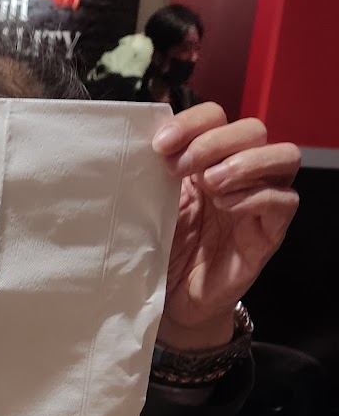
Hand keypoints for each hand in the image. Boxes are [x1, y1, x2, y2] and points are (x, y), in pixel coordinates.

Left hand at [151, 103, 299, 349]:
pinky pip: (284, 199)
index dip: (191, 122)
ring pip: (282, 155)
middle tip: (180, 167)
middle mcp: (237, 172)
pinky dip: (256, 195)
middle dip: (213, 141)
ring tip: (209, 184)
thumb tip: (131, 139)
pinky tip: (226, 206)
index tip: (160, 144)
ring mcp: (259, 199)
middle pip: (251, 128)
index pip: (214, 116)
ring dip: (244, 162)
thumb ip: (148, 172)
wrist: (170, 298)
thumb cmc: (160, 247)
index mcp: (204, 159)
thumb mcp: (147, 204)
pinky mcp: (271, 230)